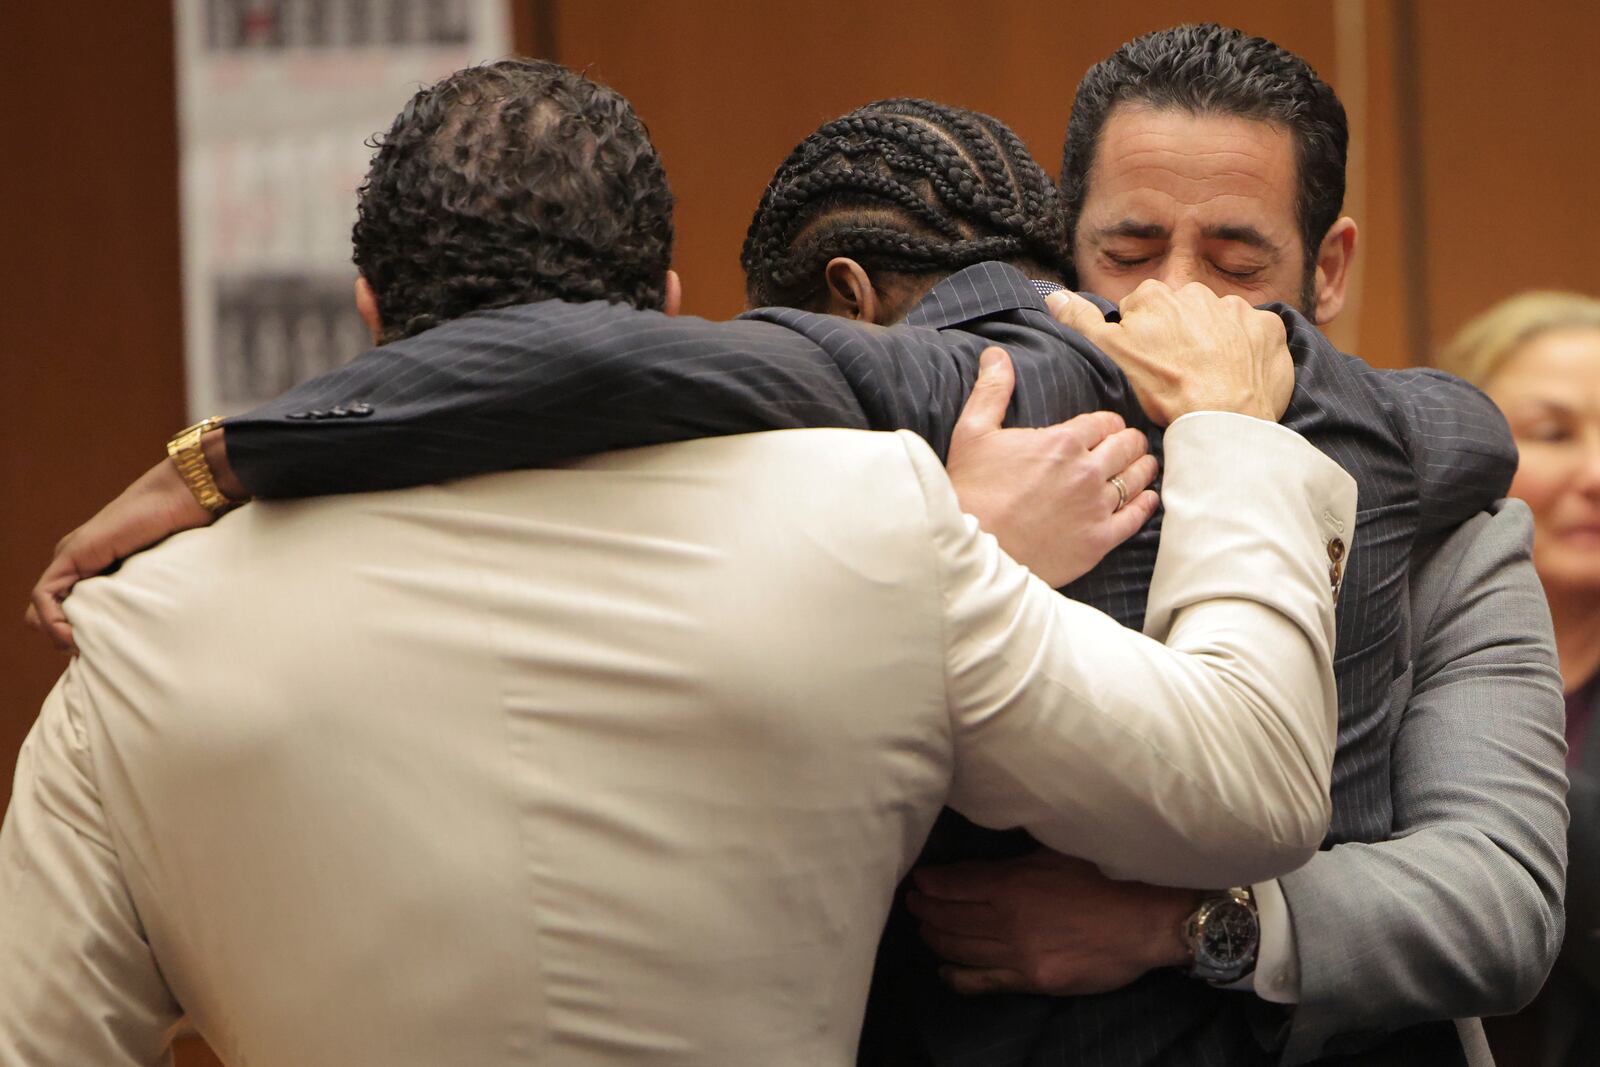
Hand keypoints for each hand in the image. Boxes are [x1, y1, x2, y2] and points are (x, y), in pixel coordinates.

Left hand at [26, 458, 217, 652]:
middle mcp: (80, 560)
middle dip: (62, 636)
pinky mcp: (73, 553)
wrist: (185, 496)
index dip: (76, 633)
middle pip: (49, 609)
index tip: (101, 653)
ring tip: (82, 650)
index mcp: (101, 564)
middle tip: (89, 655)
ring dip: (56, 633)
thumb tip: (143, 634)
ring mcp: (73, 555)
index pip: (69, 606)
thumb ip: (141, 593)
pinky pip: (44, 594)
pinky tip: (73, 636)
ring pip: (42, 605)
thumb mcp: (162, 574)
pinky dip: (52, 620)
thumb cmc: (188, 530)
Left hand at [906, 850, 1200, 996]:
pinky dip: (958, 977)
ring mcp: (1018, 954)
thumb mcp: (1057, 854)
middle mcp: (1008, 920)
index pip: (954, 885)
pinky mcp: (1032, 980)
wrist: (1146, 921)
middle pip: (950, 918)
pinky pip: (983, 982)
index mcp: (1011, 883)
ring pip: (960, 948)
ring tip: (924, 929)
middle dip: (926, 909)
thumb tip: (984, 861)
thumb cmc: (1107, 878)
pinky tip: (945, 971)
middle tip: (914, 902)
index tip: (918, 880)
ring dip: (935, 938)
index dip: (930, 884)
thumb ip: (1016, 861)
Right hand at [947, 346, 1158, 587]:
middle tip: (1130, 445)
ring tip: (1143, 466)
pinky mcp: (1098, 541)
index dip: (1108, 424)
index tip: (1107, 429)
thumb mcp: (973, 433)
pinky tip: (1147, 499)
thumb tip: (995, 354)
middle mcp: (1087, 471)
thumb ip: (991, 390)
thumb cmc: (970, 491)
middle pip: (1128, 446)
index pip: (1105, 422)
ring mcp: (1096, 507)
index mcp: (1063, 441)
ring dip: (1142, 468)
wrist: (972, 550)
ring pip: (1137, 478)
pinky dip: (1146, 504)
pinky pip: (1136, 517)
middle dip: (1130, 442)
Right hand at [1049, 281, 1292, 424]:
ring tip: (1209, 379)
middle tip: (1177, 374)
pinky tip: (1238, 375)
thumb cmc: (1162, 389)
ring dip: (1215, 343)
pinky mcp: (1269, 329)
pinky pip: (1256, 335)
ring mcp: (1238, 309)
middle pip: (1182, 314)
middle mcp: (1198, 292)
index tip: (1147, 364)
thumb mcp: (1107, 355)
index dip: (1142, 340)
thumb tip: (1055, 295)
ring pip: (1219, 323)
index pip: (1142, 311)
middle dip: (1180, 337)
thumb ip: (1080, 320)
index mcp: (1156, 296)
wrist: (1222, 419)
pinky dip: (1248, 351)